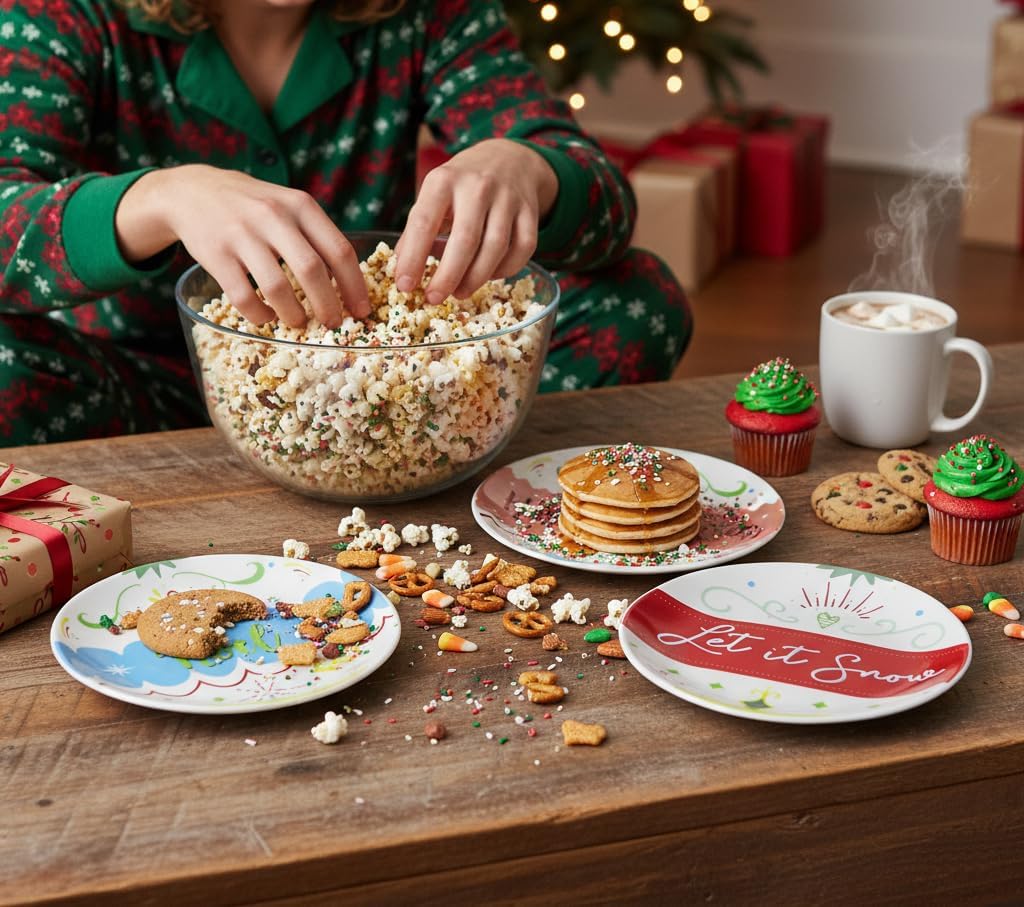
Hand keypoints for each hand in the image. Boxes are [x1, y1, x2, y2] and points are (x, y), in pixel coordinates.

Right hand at [116, 165, 369, 326]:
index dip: (354, 286)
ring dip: (293, 314)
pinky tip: (266, 317)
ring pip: (277, 287)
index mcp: (300, 205)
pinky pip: (244, 296)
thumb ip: (316, 235)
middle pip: (312, 271)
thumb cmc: (253, 205)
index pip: (339, 250)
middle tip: (334, 324)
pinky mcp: (216, 254)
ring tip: (299, 323)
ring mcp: (242, 234)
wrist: (191, 191)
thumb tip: (350, 284)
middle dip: (328, 305)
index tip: (362, 310)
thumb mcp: (288, 205)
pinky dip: (259, 315)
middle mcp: (273, 216)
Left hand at [395, 138, 557, 303]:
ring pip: (496, 247)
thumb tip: (403, 269)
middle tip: (434, 299)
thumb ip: (417, 228)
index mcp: (444, 180)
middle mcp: (477, 186)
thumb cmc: (462, 185)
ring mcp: (508, 198)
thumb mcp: (434, 194)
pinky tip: (489, 276)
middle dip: (448, 276)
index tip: (405, 286)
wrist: (507, 159)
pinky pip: (522, 249)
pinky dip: (505, 270)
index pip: (424, 222)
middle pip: (465, 240)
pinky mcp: (530, 211)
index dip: (413, 258)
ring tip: (460, 293)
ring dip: (476, 278)